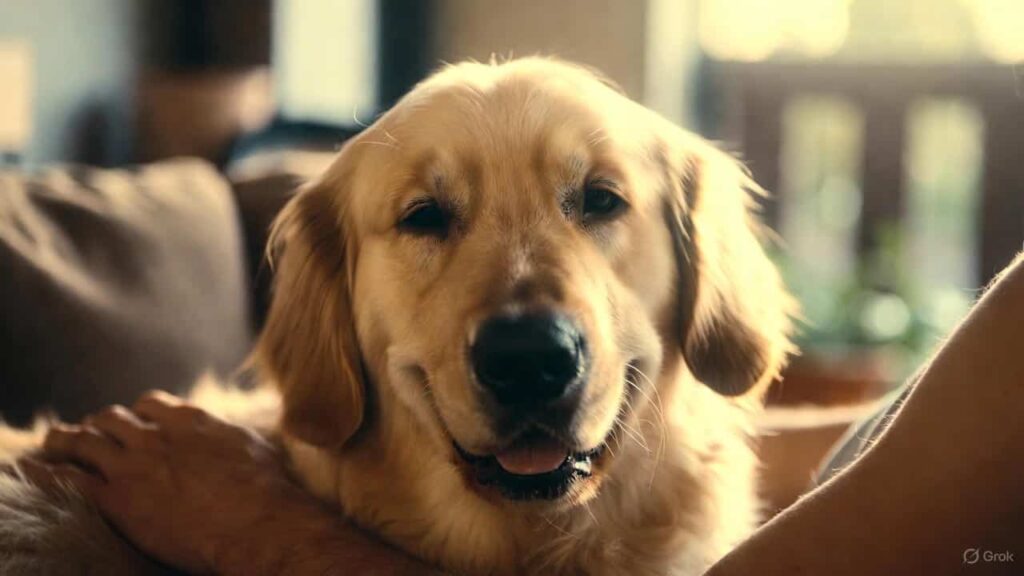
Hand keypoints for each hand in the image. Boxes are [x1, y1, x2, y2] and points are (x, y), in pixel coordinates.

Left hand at [20, 391, 328, 573]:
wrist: (259, 524)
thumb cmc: (269, 492)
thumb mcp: (256, 448)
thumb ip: (235, 435)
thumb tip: (245, 434)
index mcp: (192, 420)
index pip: (150, 403)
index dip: (137, 415)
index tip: (134, 426)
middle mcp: (158, 435)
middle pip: (112, 417)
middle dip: (100, 427)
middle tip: (93, 441)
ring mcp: (134, 464)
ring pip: (82, 440)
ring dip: (65, 442)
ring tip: (55, 448)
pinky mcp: (117, 498)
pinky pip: (66, 478)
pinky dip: (45, 471)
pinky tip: (33, 471)